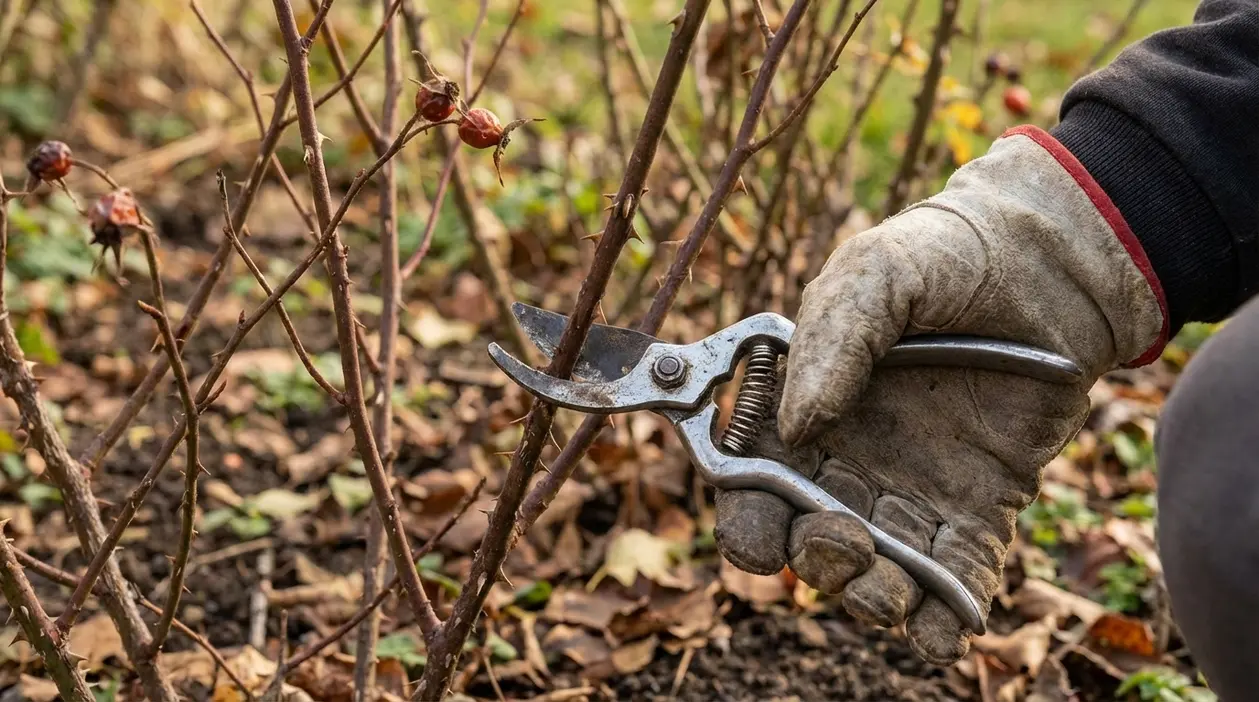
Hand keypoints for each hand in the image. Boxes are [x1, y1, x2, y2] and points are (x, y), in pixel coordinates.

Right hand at [713, 128, 1165, 664]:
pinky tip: (948, 621)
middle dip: (816, 560)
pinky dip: (948, 610)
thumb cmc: (944, 256)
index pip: (754, 481)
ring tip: (891, 593)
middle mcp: (848, 460)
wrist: (1050, 261)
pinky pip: (957, 572)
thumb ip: (830, 342)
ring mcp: (914, 489)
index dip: (748, 519)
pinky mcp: (982, 505)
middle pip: (809, 537)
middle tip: (842, 544)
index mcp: (802, 408)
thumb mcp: (875, 274)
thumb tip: (798, 428)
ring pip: (878, 568)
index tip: (760, 539)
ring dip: (874, 597)